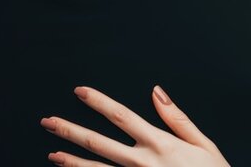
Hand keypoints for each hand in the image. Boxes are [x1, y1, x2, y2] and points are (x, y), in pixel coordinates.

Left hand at [40, 86, 228, 166]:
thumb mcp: (202, 144)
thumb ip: (177, 118)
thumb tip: (157, 92)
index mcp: (159, 144)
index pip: (122, 116)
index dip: (99, 102)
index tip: (80, 92)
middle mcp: (143, 162)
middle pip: (98, 143)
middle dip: (71, 131)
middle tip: (48, 122)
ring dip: (71, 161)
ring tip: (52, 154)